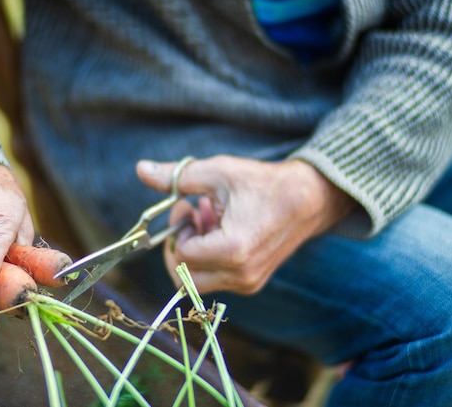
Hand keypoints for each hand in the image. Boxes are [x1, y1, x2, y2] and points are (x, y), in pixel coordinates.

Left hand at [137, 155, 354, 294]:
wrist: (310, 199)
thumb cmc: (264, 184)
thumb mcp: (218, 172)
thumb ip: (176, 176)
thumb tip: (141, 169)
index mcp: (233, 250)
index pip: (181, 255)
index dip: (177, 228)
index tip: (186, 206)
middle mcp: (241, 275)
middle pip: (184, 278)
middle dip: (181, 247)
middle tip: (193, 217)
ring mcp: (248, 283)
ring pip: (197, 282)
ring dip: (195, 253)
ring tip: (210, 221)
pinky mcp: (252, 283)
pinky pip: (215, 279)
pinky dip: (209, 258)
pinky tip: (221, 230)